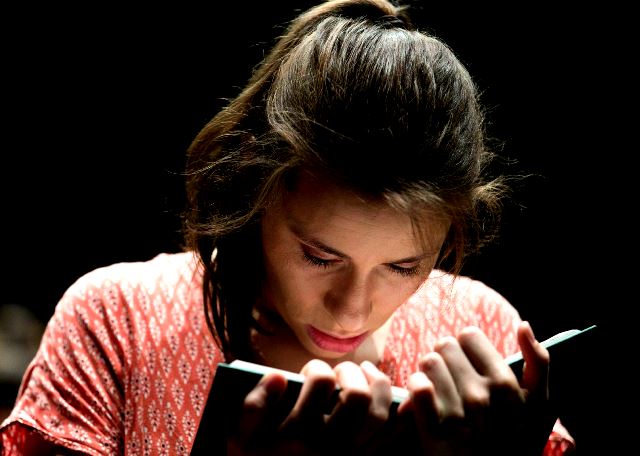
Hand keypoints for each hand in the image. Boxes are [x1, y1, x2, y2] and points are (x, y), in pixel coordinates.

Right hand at [227, 359, 394, 454]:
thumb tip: (279, 377)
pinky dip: (403, 419)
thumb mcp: (240, 442)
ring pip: (380, 416)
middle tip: (342, 372)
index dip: (318, 369)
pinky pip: (395, 443)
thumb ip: (253, 407)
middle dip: (352, 373)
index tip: (312, 372)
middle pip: (357, 397)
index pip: (321, 383)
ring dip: (379, 386)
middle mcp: (329, 446)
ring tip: (369, 376)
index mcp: (298, 433)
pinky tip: (401, 402)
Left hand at [397, 321, 556, 455]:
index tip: (469, 361)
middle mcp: (482, 398)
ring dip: (430, 372)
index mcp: (506, 385)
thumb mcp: (541, 406)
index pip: (469, 335)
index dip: (466, 346)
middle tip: (452, 376)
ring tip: (439, 387)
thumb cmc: (518, 439)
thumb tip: (523, 325)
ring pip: (429, 363)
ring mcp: (457, 417)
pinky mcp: (434, 436)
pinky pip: (418, 389)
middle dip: (447, 357)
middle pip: (445, 345)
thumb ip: (539, 363)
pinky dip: (416, 388)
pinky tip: (423, 396)